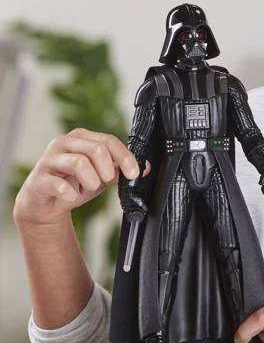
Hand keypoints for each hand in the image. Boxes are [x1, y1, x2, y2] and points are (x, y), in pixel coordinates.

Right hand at [13, 128, 150, 228]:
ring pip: (79, 162)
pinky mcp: (38, 178)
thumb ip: (120, 170)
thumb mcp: (102, 176)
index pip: (109, 141)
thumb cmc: (74, 184)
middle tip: (104, 182)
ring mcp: (48, 159)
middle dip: (107, 171)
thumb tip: (146, 167)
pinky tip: (72, 196)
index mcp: (81, 138)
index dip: (125, 157)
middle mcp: (64, 143)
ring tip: (88, 188)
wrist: (45, 204)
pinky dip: (70, 193)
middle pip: (97, 149)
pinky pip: (57, 183)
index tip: (134, 174)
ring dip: (92, 181)